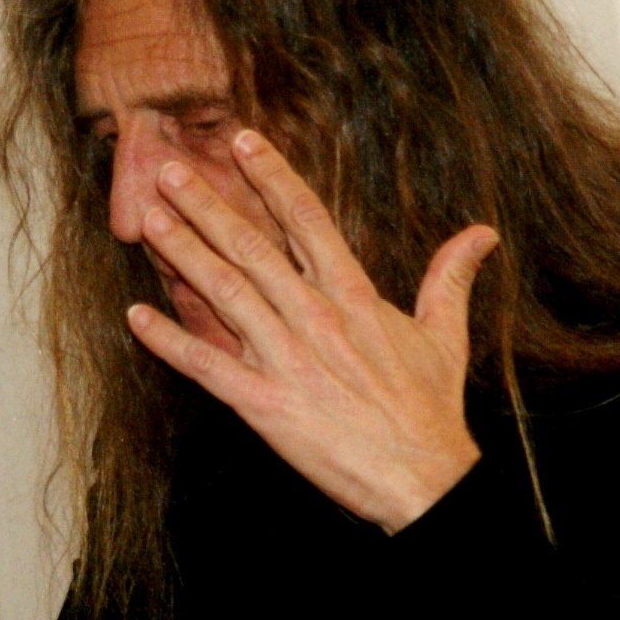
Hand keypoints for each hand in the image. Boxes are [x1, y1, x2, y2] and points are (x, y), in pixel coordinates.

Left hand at [126, 130, 500, 532]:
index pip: (306, 220)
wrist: (422, 477)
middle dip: (208, 205)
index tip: (242, 142)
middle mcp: (315, 318)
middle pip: (252, 248)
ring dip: (184, 254)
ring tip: (150, 220)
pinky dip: (169, 341)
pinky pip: (207, 367)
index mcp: (354, 297)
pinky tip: (136, 316)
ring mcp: (286, 360)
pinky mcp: (265, 404)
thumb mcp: (444, 336)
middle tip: (167, 171)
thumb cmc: (430, 410)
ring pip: (225, 294)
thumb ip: (450, 278)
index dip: (271, 177)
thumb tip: (483, 234)